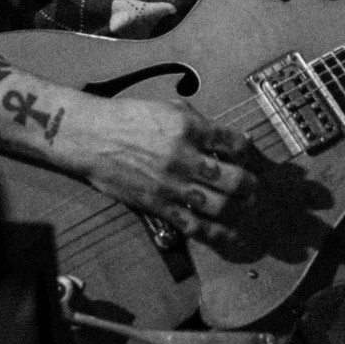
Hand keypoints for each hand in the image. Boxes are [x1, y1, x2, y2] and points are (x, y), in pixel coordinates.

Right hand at [84, 96, 257, 246]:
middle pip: (233, 179)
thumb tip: (228, 138)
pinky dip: (216, 233)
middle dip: (250, 186)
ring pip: (219, 205)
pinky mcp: (158, 205)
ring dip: (239, 210)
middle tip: (253, 187)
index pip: (235, 144)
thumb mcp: (169, 108)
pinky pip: (193, 224)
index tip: (251, 158)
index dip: (250, 152)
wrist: (91, 136)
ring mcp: (171, 184)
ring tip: (245, 208)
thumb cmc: (129, 117)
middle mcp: (185, 157)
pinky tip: (229, 235)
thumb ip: (200, 123)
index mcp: (190, 127)